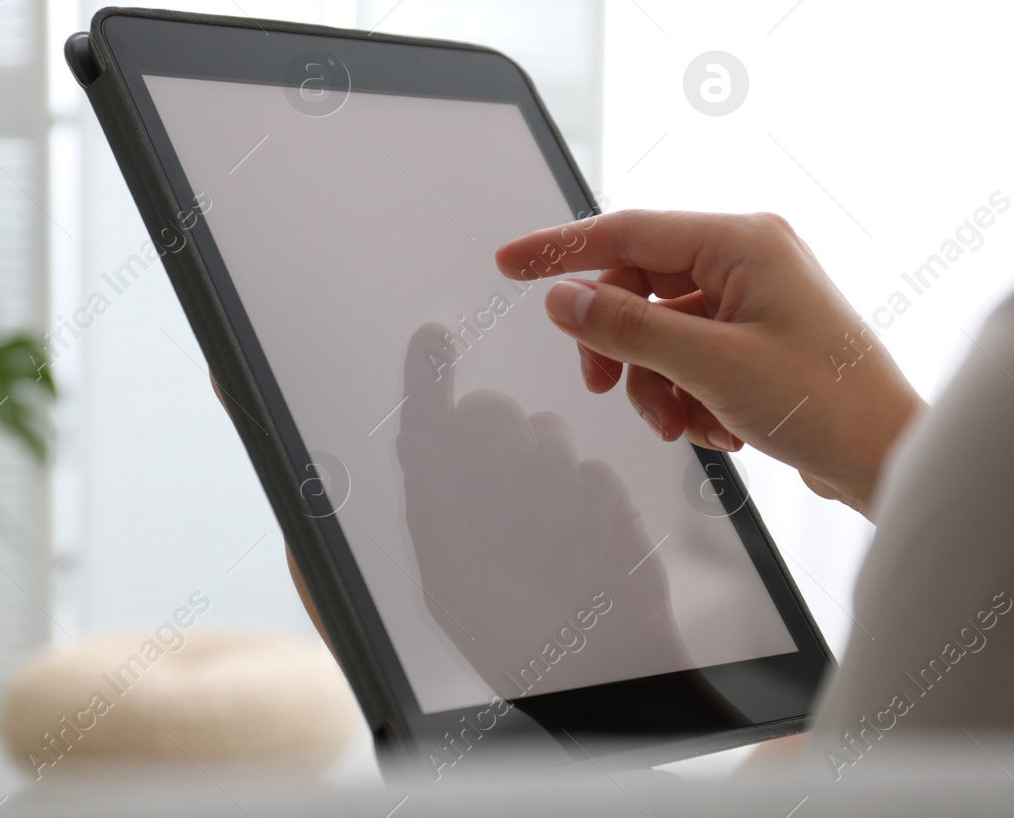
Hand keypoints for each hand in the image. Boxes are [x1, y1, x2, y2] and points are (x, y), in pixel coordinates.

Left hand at [394, 323, 692, 696]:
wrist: (599, 676)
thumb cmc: (515, 641)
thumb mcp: (453, 577)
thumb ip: (435, 500)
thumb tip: (413, 437)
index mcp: (448, 505)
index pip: (431, 425)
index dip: (428, 376)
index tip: (432, 337)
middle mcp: (495, 489)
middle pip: (492, 415)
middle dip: (497, 440)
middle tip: (507, 491)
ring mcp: (551, 492)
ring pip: (544, 434)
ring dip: (545, 486)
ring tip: (550, 544)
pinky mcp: (600, 501)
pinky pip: (590, 473)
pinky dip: (586, 513)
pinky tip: (586, 554)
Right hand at [495, 210, 923, 516]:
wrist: (891, 457)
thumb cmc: (828, 405)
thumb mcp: (710, 366)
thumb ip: (628, 327)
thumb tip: (564, 298)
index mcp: (742, 241)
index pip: (626, 232)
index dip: (561, 251)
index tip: (510, 264)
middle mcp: (748, 258)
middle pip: (639, 286)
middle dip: (623, 346)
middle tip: (607, 388)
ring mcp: (754, 297)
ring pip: (661, 327)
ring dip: (657, 382)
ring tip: (682, 425)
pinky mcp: (758, 336)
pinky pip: (690, 353)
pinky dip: (687, 393)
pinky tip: (716, 427)